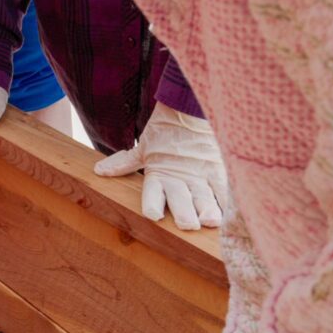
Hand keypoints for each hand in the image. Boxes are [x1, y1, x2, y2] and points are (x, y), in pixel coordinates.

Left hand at [94, 102, 226, 229]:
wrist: (188, 107)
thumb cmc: (163, 131)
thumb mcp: (142, 148)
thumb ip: (124, 163)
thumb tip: (99, 171)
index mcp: (158, 172)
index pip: (154, 191)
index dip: (153, 202)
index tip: (154, 215)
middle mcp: (179, 176)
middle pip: (181, 197)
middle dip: (184, 212)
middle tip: (187, 225)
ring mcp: (200, 173)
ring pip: (204, 195)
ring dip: (208, 208)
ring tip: (210, 222)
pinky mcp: (217, 168)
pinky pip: (224, 186)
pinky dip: (228, 200)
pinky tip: (233, 213)